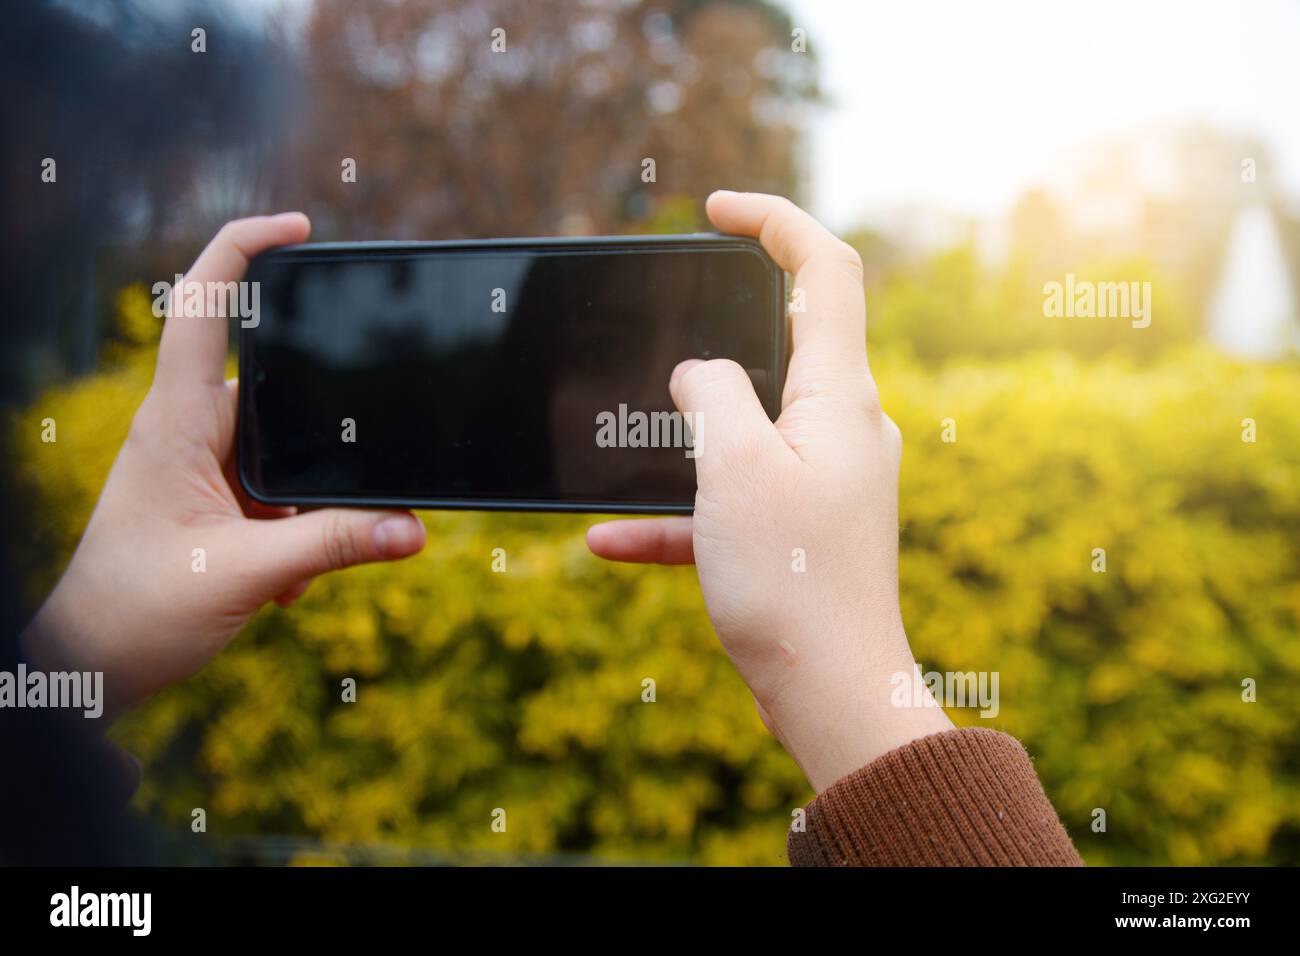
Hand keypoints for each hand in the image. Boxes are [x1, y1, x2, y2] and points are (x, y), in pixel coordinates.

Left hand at [22, 214, 425, 721]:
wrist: (88, 666)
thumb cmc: (135, 613)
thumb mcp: (246, 574)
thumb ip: (334, 543)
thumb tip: (412, 528)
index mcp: (176, 422)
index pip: (202, 306)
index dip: (244, 248)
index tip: (299, 226)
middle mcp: (187, 431)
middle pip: (276, 396)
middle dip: (315, 456)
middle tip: (309, 518)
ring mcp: (198, 466)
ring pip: (283, 455)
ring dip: (303, 507)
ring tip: (288, 566)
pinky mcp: (211, 501)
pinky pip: (276, 493)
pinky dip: (294, 531)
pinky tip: (283, 578)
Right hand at [587, 191, 951, 791]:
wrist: (834, 698)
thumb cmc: (792, 583)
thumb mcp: (733, 468)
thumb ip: (710, 394)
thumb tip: (699, 372)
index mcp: (837, 398)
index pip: (826, 270)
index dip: (776, 221)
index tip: (717, 210)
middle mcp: (843, 430)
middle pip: (784, 344)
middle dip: (715, 335)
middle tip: (657, 337)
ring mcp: (826, 481)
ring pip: (746, 430)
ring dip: (683, 439)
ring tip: (622, 448)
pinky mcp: (804, 531)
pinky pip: (733, 503)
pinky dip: (680, 513)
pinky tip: (609, 540)